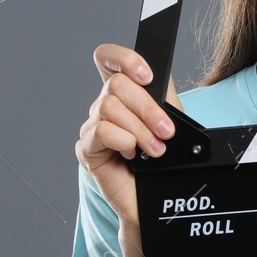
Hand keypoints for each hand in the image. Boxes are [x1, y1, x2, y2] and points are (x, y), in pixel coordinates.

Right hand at [74, 43, 182, 228]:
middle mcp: (103, 107)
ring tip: (154, 149)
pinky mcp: (86, 149)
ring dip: (140, 129)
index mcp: (122, 94)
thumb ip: (162, 95)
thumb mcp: (170, 120)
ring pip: (110, 107)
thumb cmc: (163, 161)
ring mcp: (92, 127)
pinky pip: (101, 131)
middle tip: (166, 131)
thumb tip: (158, 73)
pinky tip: (131, 156)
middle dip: (147, 108)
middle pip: (116, 83)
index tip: (147, 75)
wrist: (158, 199)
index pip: (107, 59)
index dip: (123, 58)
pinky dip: (124, 142)